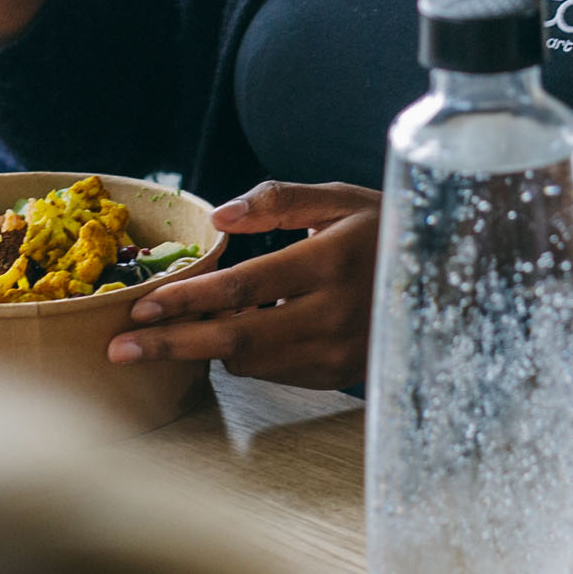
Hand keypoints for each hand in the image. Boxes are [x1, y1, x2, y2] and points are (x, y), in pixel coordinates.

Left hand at [108, 182, 378, 387]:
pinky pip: (274, 372)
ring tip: (166, 335)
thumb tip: (218, 218)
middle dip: (171, 345)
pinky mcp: (339, 375)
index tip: (140, 308)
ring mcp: (338, 352)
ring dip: (204, 349)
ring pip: (249, 362)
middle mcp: (333, 314)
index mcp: (329, 263)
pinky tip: (228, 335)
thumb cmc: (388, 229)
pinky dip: (244, 356)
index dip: (186, 300)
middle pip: (234, 340)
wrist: (454, 277)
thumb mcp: (340, 198)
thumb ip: (278, 201)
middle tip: (118, 351)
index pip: (242, 289)